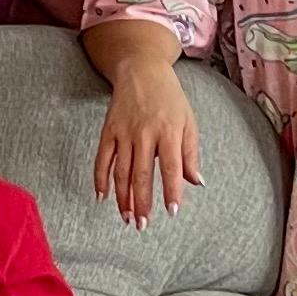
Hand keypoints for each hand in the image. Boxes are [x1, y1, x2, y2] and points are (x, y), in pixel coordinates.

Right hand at [95, 58, 200, 225]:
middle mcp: (145, 133)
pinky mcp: (108, 131)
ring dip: (123, 198)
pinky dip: (100, 179)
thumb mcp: (189, 121)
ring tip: (126, 218)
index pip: (171, 167)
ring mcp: (124, 133)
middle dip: (141, 202)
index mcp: (169, 131)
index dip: (171, 191)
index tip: (171, 211)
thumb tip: (196, 182)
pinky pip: (102, 159)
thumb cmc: (170, 98)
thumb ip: (191, 153)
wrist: (141, 70)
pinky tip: (102, 196)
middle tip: (142, 225)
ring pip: (121, 172)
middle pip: (142, 174)